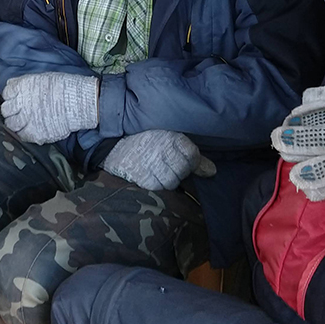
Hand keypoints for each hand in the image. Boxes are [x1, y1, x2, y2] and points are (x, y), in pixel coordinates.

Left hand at [1, 72, 98, 143]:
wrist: (78, 102)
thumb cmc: (64, 87)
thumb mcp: (42, 79)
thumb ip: (26, 85)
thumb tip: (16, 88)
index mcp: (23, 87)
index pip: (7, 93)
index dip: (11, 97)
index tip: (16, 99)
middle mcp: (21, 103)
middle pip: (6, 109)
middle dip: (11, 111)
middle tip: (18, 113)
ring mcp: (26, 119)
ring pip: (10, 124)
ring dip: (15, 123)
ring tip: (23, 123)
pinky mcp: (34, 133)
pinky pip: (21, 136)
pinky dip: (23, 134)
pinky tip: (30, 130)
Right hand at [102, 130, 216, 190]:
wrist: (112, 142)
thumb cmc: (144, 139)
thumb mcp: (168, 138)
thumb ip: (191, 156)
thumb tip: (212, 172)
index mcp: (172, 136)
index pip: (192, 155)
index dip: (188, 160)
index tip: (177, 157)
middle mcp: (164, 148)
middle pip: (183, 170)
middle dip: (177, 170)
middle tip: (163, 163)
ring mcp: (152, 163)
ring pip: (171, 182)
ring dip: (165, 179)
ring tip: (154, 169)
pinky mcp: (142, 177)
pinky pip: (156, 187)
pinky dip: (153, 184)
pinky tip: (146, 174)